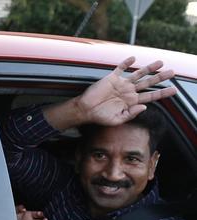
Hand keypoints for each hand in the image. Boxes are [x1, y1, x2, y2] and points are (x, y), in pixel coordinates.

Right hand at [44, 57, 176, 129]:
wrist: (85, 110)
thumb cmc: (100, 117)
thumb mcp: (117, 120)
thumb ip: (131, 114)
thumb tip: (145, 106)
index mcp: (132, 102)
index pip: (151, 96)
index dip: (162, 93)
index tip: (174, 90)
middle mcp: (129, 92)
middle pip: (148, 83)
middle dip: (160, 78)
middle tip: (173, 72)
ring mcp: (121, 84)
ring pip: (138, 74)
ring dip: (149, 68)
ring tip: (160, 62)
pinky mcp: (111, 78)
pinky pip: (120, 68)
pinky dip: (126, 63)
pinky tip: (133, 58)